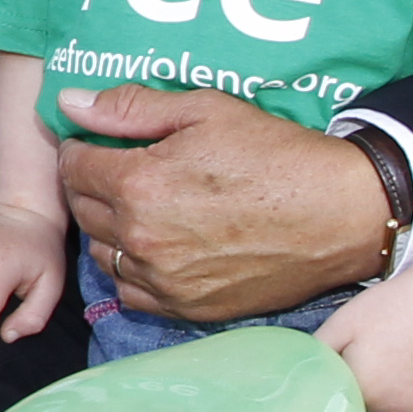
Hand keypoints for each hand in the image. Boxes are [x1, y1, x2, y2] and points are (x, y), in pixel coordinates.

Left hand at [53, 88, 387, 326]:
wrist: (342, 213)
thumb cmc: (278, 154)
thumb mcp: (206, 109)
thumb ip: (130, 108)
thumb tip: (70, 103)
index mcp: (140, 185)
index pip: (73, 168)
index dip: (82, 151)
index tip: (99, 145)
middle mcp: (143, 238)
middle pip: (83, 211)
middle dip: (93, 187)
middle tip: (123, 171)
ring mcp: (165, 280)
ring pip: (104, 254)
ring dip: (111, 229)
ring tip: (144, 208)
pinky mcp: (189, 308)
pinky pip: (132, 292)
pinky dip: (134, 270)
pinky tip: (160, 247)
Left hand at [317, 282, 412, 411]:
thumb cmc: (391, 307)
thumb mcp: (342, 322)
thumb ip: (317, 353)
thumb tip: (297, 376)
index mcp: (363, 386)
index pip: (331, 406)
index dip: (326, 393)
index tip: (325, 382)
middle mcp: (391, 407)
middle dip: (348, 402)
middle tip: (355, 374)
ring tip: (375, 383)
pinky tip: (394, 405)